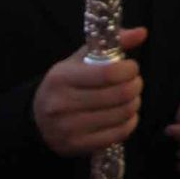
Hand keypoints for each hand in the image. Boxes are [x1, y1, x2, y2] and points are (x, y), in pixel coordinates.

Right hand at [32, 28, 147, 156]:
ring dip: (134, 104)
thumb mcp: (81, 59)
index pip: (108, 73)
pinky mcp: (77, 146)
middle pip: (120, 94)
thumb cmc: (65, 84)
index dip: (130, 69)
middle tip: (135, 83)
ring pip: (122, 114)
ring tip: (130, 98)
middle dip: (136, 86)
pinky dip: (130, 122)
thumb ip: (112, 43)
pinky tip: (125, 115)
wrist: (37, 119)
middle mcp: (62, 104)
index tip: (132, 68)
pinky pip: (118, 134)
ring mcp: (68, 128)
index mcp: (62, 78)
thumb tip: (142, 32)